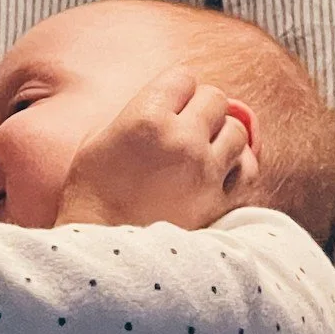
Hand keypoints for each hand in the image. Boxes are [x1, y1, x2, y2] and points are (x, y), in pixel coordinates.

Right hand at [55, 66, 259, 230]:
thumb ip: (133, 114)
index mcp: (145, 118)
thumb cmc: (88, 198)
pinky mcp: (217, 201)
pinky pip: (246, 168)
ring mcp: (203, 171)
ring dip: (221, 135)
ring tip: (201, 151)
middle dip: (201, 108)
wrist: (99, 256)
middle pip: (215, 98)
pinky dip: (236, 166)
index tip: (167, 106)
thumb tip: (162, 103)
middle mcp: (180, 139)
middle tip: (185, 127)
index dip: (175, 90)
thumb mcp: (96, 142)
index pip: (183, 77)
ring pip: (236, 129)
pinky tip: (219, 172)